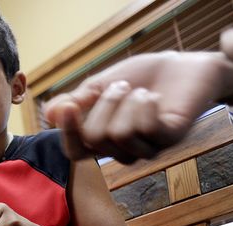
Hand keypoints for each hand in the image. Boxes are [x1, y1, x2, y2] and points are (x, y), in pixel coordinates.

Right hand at [44, 51, 232, 162]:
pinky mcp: (169, 139)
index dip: (68, 134)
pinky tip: (153, 97)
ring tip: (139, 90)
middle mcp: (123, 151)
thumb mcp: (100, 85)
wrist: (183, 67)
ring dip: (126, 102)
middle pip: (95, 139)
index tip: (68, 107)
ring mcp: (147, 148)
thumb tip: (49, 113)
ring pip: (119, 135)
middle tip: (121, 85)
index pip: (76, 152)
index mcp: (103, 141)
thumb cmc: (141, 77)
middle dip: (104, 103)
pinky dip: (145, 105)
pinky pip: (145, 128)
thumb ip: (76, 100)